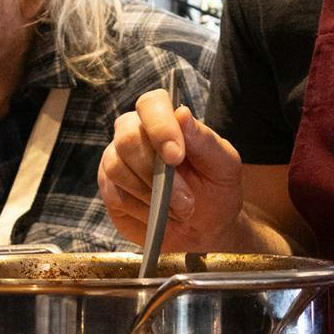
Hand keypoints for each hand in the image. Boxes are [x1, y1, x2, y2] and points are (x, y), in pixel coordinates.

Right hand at [99, 89, 244, 249]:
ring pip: (118, 169)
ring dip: (152, 195)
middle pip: (128, 139)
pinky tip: (161, 217)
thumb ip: (204, 140)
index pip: (150, 104)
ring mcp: (117, 160)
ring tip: (179, 211)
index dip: (160, 128)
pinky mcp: (110, 190)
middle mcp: (134, 132)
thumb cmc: (214, 190)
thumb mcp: (223, 166)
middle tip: (185, 200)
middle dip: (157, 174)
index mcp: (165, 119)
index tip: (176, 156)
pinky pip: (118, 196)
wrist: (203, 229)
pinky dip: (143, 211)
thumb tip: (182, 113)